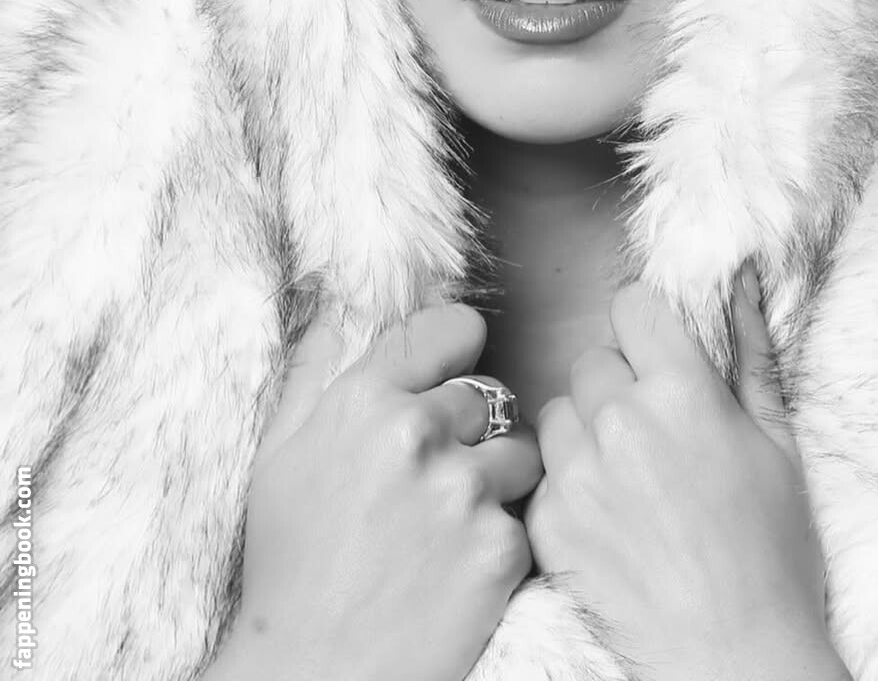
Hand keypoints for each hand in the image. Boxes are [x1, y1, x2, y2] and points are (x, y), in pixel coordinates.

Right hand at [214, 301, 541, 680]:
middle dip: (471, 428)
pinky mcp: (501, 549)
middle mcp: (417, 434)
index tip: (454, 369)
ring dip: (498, 478)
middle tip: (436, 476)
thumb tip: (337, 305)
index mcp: (363, 401)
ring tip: (453, 521)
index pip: (447, 329)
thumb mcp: (280, 456)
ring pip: (520, 451)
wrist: (312, 676)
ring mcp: (463, 491)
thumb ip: (314, 370)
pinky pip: (526, 515)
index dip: (457, 348)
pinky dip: (502, 537)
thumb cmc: (289, 567)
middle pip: (488, 394)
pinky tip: (460, 566)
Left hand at [524, 270, 848, 680]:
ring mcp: (577, 474)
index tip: (658, 354)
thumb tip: (740, 279)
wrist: (735, 656)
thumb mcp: (779, 442)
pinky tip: (609, 517)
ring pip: (559, 411)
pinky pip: (542, 471)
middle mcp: (620, 421)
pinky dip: (568, 486)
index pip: (631, 305)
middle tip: (653, 431)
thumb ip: (752, 351)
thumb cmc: (772, 552)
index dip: (646, 327)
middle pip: (592, 359)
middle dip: (619, 383)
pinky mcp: (548, 522)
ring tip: (627, 476)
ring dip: (586, 431)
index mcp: (681, 391)